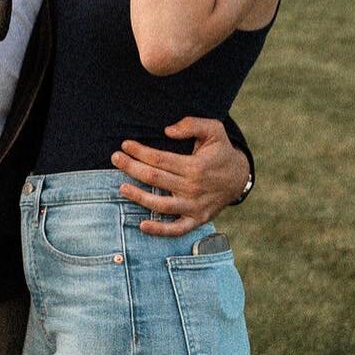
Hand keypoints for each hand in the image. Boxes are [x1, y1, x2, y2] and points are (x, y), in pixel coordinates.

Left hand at [111, 117, 250, 236]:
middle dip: (131, 167)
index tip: (125, 145)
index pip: (160, 159)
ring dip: (139, 197)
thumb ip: (192, 124)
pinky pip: (176, 229)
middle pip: (155, 178)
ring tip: (121, 188)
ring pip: (161, 205)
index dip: (139, 151)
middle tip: (115, 158)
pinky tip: (142, 225)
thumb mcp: (214, 129)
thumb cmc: (221, 151)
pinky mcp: (197, 219)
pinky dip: (160, 230)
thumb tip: (167, 130)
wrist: (239, 177)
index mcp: (196, 166)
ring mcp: (195, 206)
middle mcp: (193, 188)